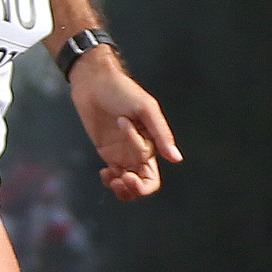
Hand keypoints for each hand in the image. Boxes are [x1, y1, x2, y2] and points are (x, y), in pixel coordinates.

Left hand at [69, 56, 180, 201]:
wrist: (94, 83)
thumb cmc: (122, 91)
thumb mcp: (146, 109)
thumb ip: (161, 133)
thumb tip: (176, 158)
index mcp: (152, 144)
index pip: (152, 177)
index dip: (144, 185)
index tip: (129, 176)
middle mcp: (139, 152)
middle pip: (140, 184)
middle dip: (131, 188)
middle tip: (120, 178)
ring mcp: (122, 153)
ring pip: (126, 182)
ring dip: (119, 187)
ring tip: (110, 176)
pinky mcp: (107, 151)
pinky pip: (112, 174)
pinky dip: (109, 180)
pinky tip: (104, 172)